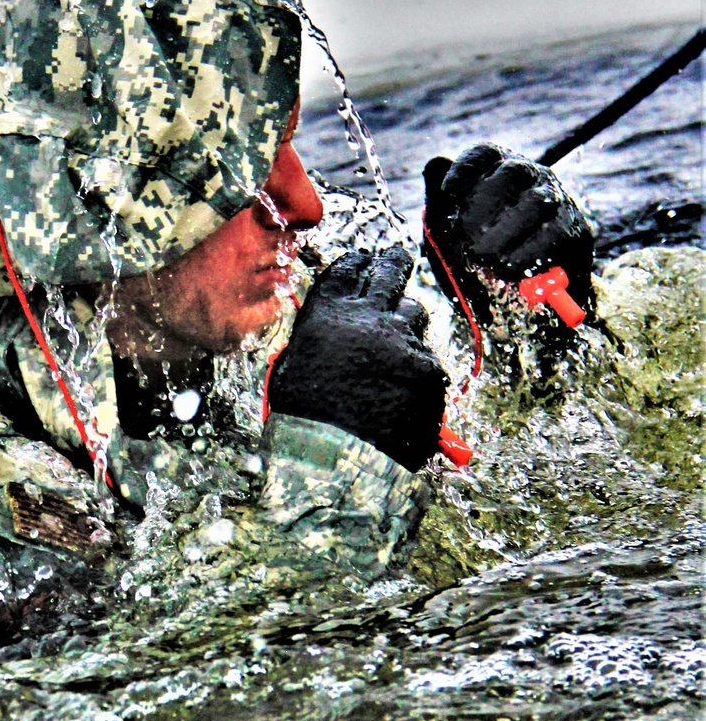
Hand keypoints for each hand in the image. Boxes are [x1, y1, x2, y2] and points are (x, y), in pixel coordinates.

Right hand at [268, 247, 447, 471]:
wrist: (336, 462)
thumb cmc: (305, 422)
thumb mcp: (291, 367)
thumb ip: (315, 338)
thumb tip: (328, 329)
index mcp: (327, 315)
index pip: (348, 269)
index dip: (359, 261)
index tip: (366, 258)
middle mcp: (366, 318)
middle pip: (387, 274)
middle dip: (393, 263)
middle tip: (397, 257)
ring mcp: (402, 342)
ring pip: (412, 313)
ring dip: (405, 322)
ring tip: (396, 342)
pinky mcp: (428, 369)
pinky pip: (426, 358)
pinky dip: (417, 370)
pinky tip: (403, 391)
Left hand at [422, 145, 593, 324]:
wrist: (523, 294)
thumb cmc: (479, 255)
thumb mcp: (450, 232)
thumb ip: (440, 201)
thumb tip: (436, 164)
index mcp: (498, 171)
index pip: (485, 154)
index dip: (465, 170)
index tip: (447, 193)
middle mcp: (532, 178)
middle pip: (514, 172)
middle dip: (484, 206)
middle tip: (466, 240)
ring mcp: (556, 201)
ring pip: (537, 202)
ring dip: (506, 234)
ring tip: (485, 259)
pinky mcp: (575, 230)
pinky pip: (556, 235)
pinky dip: (529, 254)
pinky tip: (509, 270)